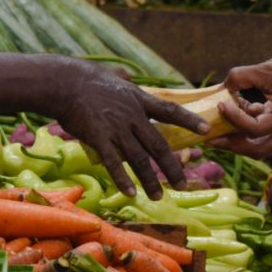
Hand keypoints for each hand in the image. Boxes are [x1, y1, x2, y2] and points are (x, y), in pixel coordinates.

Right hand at [53, 63, 194, 198]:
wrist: (64, 82)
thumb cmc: (85, 78)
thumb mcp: (112, 75)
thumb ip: (123, 79)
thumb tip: (127, 75)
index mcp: (138, 99)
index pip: (170, 111)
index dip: (189, 120)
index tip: (207, 130)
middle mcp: (132, 116)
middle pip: (158, 144)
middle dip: (172, 166)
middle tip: (182, 184)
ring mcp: (117, 128)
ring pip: (139, 158)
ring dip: (150, 179)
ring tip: (159, 195)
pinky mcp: (99, 137)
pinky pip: (114, 162)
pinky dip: (123, 178)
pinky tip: (130, 192)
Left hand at [217, 48, 271, 156]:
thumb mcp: (267, 69)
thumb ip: (241, 77)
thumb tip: (220, 88)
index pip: (253, 129)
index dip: (234, 119)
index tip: (220, 104)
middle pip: (255, 150)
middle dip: (230, 144)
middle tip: (209, 137)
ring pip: (259, 147)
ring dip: (238, 139)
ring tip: (218, 130)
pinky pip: (264, 136)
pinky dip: (248, 131)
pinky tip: (237, 116)